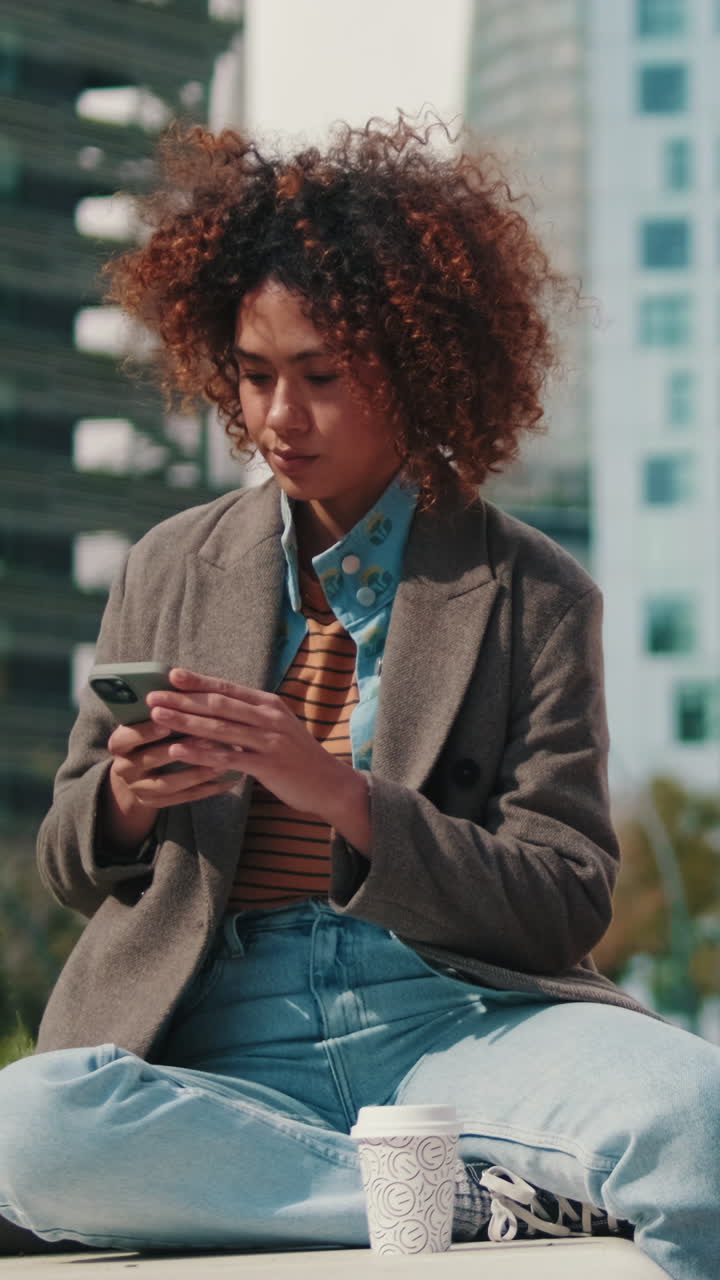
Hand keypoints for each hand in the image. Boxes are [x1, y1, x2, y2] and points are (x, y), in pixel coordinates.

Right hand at [102, 712, 244, 851]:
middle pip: (151, 759)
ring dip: (197, 771)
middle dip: (181, 748)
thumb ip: (159, 708)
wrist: (135, 774)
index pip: (127, 737)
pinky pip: (184, 798)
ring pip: (169, 783)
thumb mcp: (143, 722)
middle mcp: (124, 768)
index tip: (169, 723)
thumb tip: (180, 678)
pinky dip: (208, 788)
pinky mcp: (156, 804)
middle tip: (208, 737)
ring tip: (223, 761)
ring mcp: (140, 789)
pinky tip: (229, 779)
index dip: (147, 731)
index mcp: (119, 743)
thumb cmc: (147, 737)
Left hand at [145, 668, 369, 849]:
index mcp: (269, 704)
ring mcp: (268, 740)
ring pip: (219, 727)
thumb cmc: (298, 756)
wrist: (329, 784)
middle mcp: (268, 717)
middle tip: (153, 696)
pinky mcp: (267, 764)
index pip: (227, 688)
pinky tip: (178, 751)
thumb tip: (217, 710)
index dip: (198, 681)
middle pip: (218, 704)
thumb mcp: (277, 727)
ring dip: (185, 721)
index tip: (171, 675)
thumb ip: (250, 717)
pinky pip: (227, 757)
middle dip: (183, 699)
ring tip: (158, 717)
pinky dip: (200, 753)